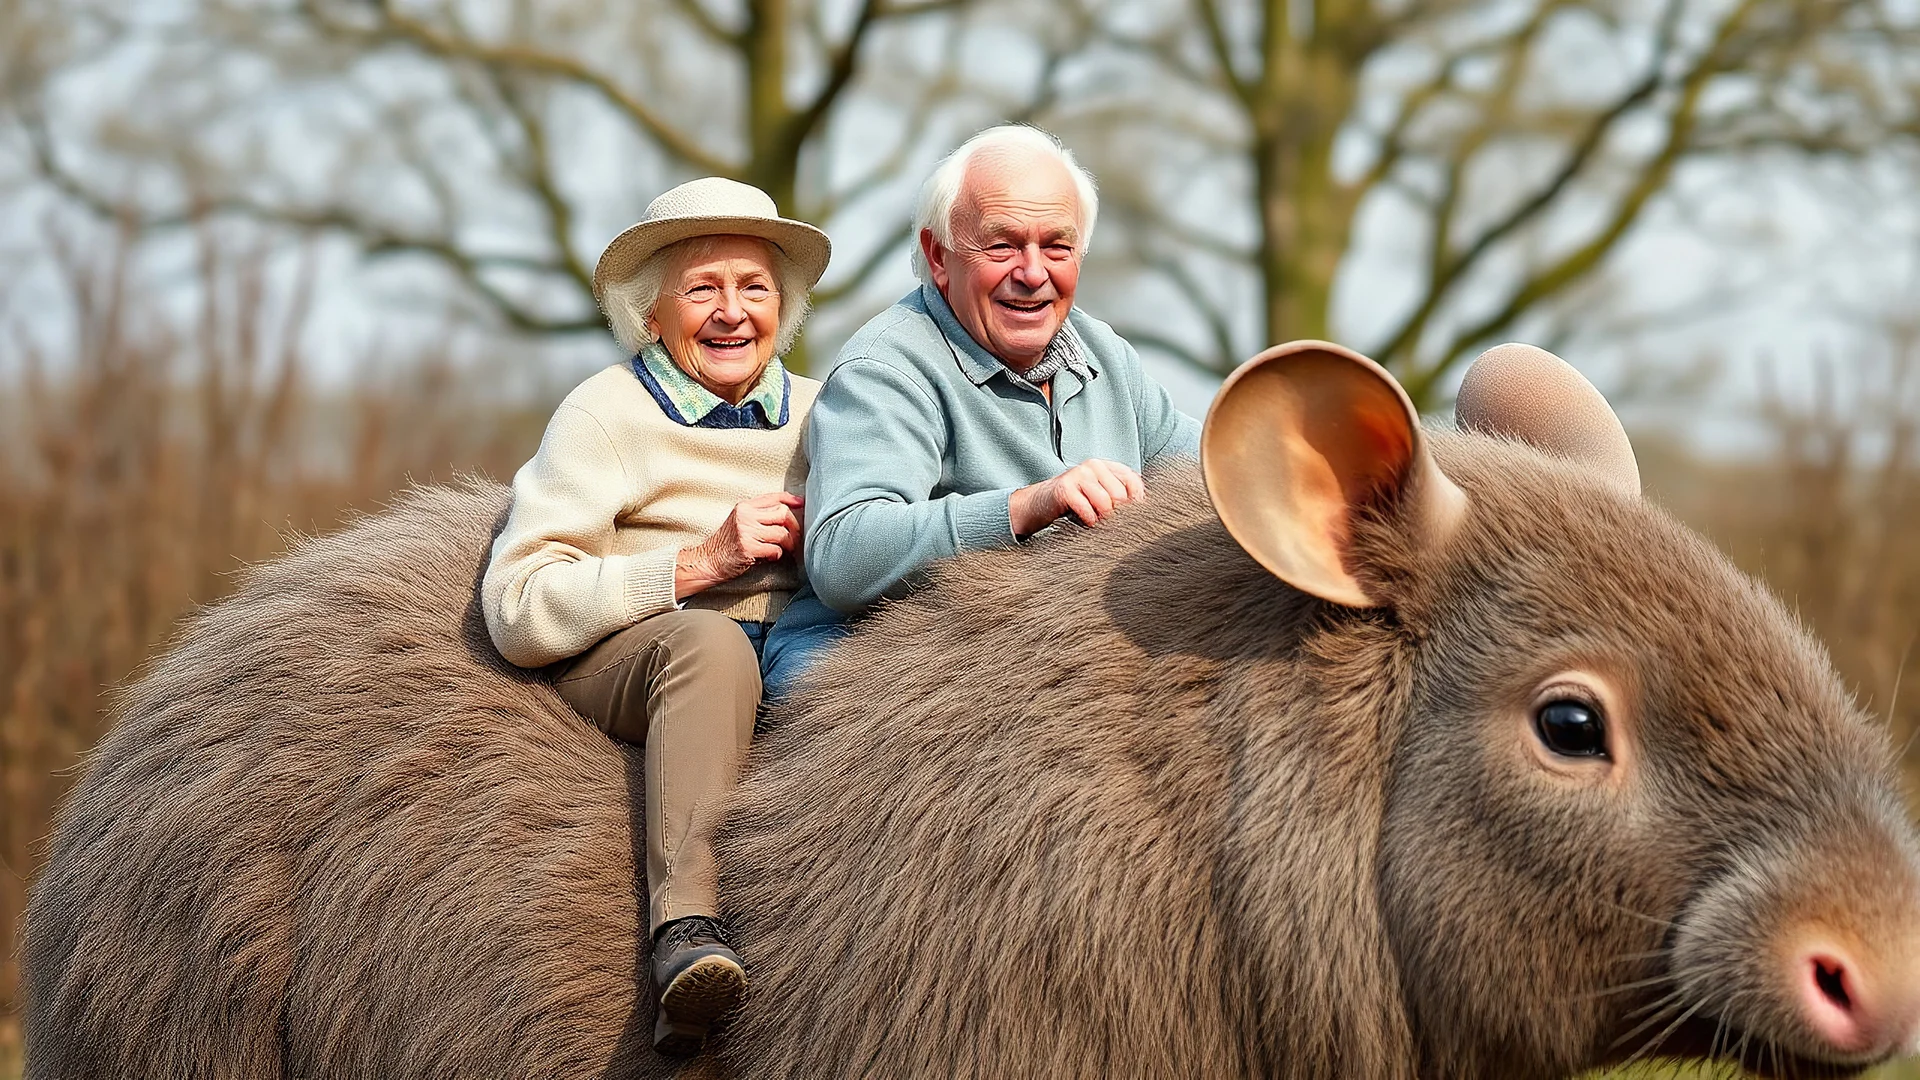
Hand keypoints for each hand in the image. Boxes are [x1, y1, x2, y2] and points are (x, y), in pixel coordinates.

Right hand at [676, 492, 802, 597]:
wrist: (707, 561)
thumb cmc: (727, 545)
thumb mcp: (740, 523)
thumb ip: (759, 517)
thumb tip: (788, 515)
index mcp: (744, 507)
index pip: (773, 497)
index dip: (791, 499)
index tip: (801, 503)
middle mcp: (745, 516)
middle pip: (783, 513)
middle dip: (794, 527)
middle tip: (795, 539)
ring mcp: (745, 531)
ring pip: (782, 533)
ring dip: (788, 544)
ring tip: (785, 550)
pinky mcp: (747, 548)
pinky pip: (774, 550)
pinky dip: (777, 556)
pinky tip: (770, 558)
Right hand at [1009, 459, 1143, 535]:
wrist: (1041, 503)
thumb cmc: (1077, 504)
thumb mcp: (1101, 497)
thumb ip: (1121, 498)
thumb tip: (1147, 514)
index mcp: (1107, 466)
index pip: (1133, 481)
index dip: (1137, 502)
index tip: (1134, 519)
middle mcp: (1094, 465)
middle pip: (1120, 494)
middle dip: (1118, 514)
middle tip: (1111, 525)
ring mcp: (1079, 474)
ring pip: (1105, 502)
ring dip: (1104, 519)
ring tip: (1098, 524)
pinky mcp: (1065, 487)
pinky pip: (1087, 509)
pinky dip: (1090, 521)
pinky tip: (1086, 524)